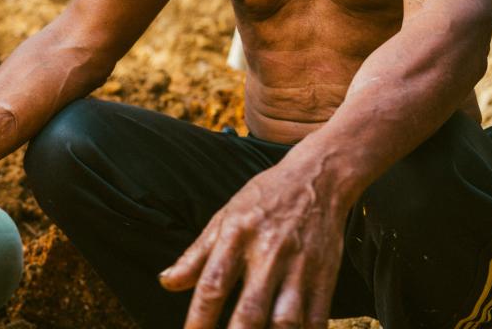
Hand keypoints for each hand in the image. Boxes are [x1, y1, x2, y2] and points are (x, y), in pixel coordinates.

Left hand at [159, 162, 347, 328]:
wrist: (318, 177)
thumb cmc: (264, 198)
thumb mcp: (225, 216)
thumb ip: (196, 254)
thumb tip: (166, 282)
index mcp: (237, 234)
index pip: (212, 285)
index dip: (198, 320)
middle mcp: (268, 253)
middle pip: (250, 311)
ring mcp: (300, 268)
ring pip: (286, 322)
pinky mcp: (325, 278)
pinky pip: (316, 320)